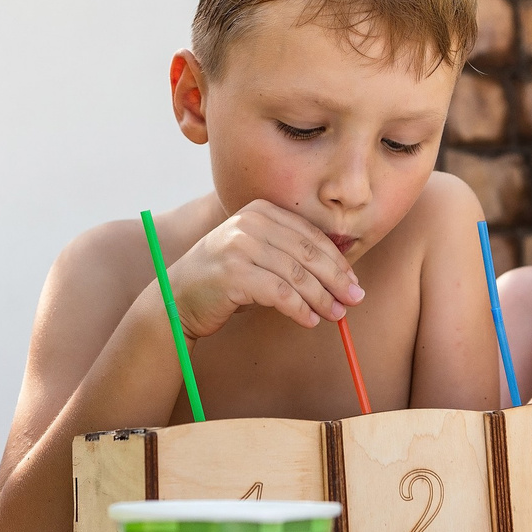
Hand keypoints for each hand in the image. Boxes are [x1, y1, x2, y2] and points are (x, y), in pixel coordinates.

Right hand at [162, 200, 362, 335]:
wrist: (177, 298)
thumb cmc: (225, 280)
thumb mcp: (257, 255)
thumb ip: (290, 254)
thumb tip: (342, 273)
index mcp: (259, 211)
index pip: (310, 235)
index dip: (336, 260)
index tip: (353, 281)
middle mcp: (249, 223)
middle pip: (308, 253)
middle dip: (336, 279)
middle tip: (354, 299)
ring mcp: (240, 246)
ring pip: (297, 275)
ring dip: (322, 298)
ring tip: (336, 314)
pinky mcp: (234, 274)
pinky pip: (280, 294)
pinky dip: (300, 309)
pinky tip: (310, 320)